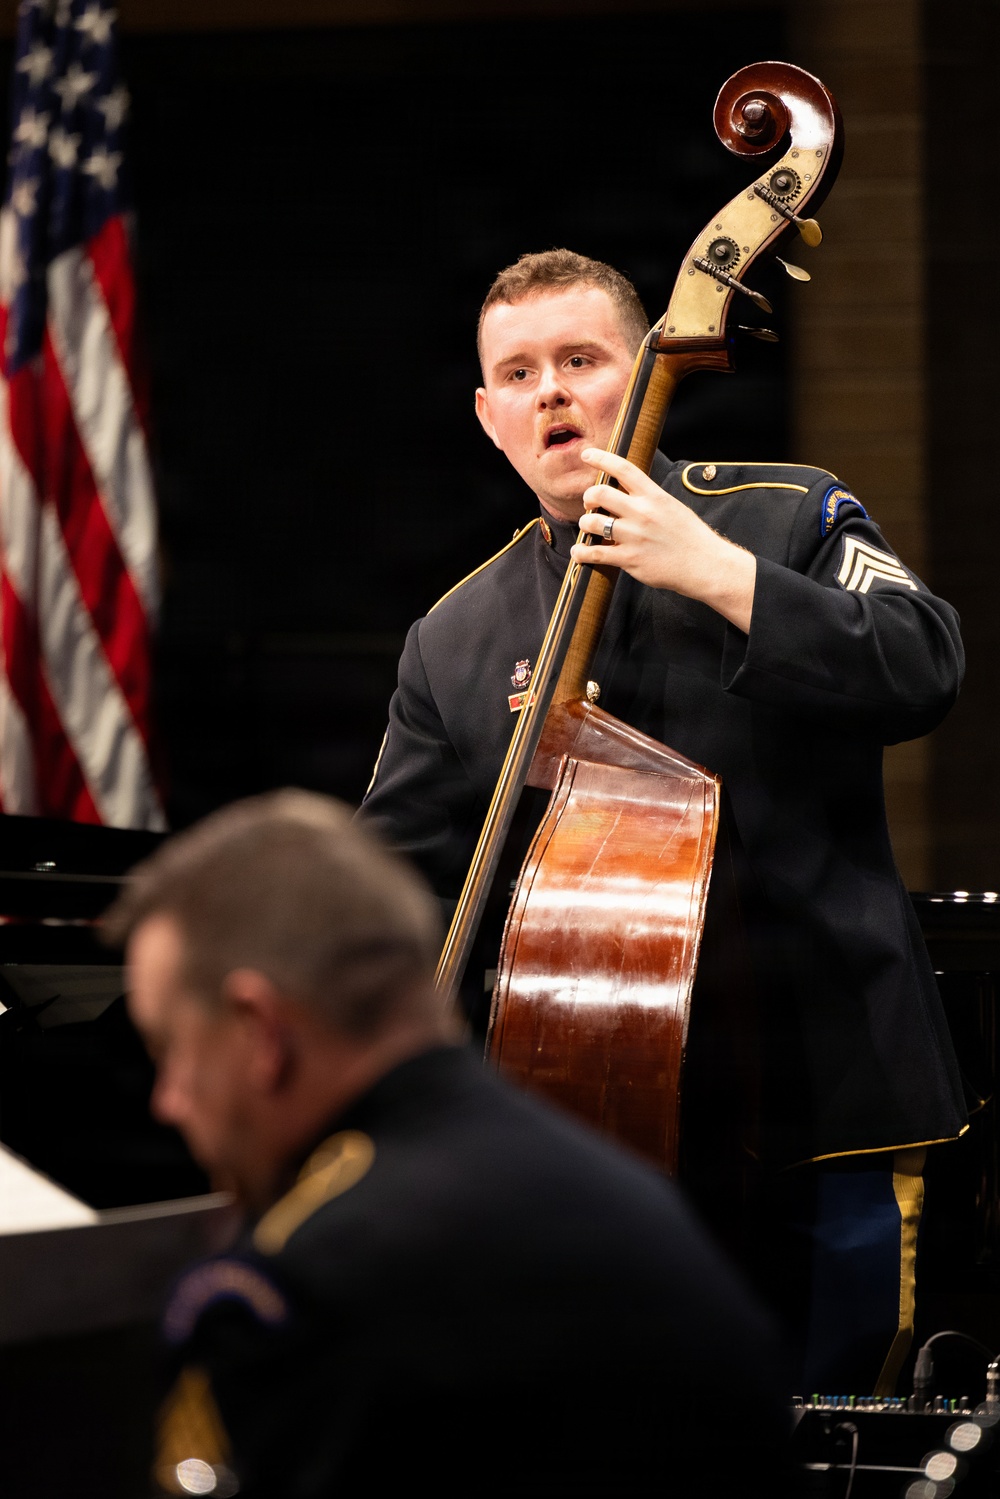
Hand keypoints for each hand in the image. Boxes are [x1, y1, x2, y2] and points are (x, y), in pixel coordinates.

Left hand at [571, 448, 756, 633]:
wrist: (705, 565)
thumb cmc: (691, 537)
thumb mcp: (672, 507)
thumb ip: (649, 499)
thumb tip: (627, 493)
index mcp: (654, 496)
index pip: (623, 468)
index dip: (601, 458)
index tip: (586, 455)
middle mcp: (642, 513)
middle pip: (600, 493)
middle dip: (588, 497)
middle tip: (590, 504)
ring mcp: (634, 536)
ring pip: (592, 523)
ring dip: (585, 525)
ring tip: (589, 529)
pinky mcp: (629, 559)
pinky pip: (595, 553)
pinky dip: (581, 553)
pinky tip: (578, 553)